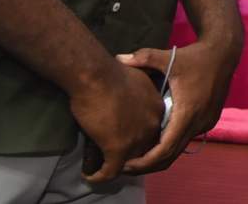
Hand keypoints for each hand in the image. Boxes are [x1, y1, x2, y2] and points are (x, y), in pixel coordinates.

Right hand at [70, 61, 163, 183]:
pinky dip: (99, 176)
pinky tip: (90, 175)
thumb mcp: (136, 79)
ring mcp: (137, 138)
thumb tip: (126, 98)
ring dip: (116, 167)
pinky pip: (111, 171)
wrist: (96, 75)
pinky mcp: (119, 148)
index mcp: (157, 108)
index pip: (151, 130)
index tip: (122, 137)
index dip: (137, 136)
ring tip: (102, 168)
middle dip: (130, 154)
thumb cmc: (110, 72)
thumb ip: (137, 93)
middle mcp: (152, 124)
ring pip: (129, 162)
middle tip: (112, 156)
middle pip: (144, 147)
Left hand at [118, 39, 240, 174]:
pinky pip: (187, 138)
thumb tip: (119, 58)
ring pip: (180, 148)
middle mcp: (199, 122)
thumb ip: (144, 58)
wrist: (225, 52)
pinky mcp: (209, 120)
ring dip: (160, 156)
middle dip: (148, 165)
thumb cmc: (196, 56)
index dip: (145, 161)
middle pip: (171, 156)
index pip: (165, 149)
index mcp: (188, 112)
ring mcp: (206, 123)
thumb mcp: (170, 57)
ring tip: (137, 157)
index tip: (126, 165)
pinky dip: (171, 144)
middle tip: (125, 167)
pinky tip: (156, 140)